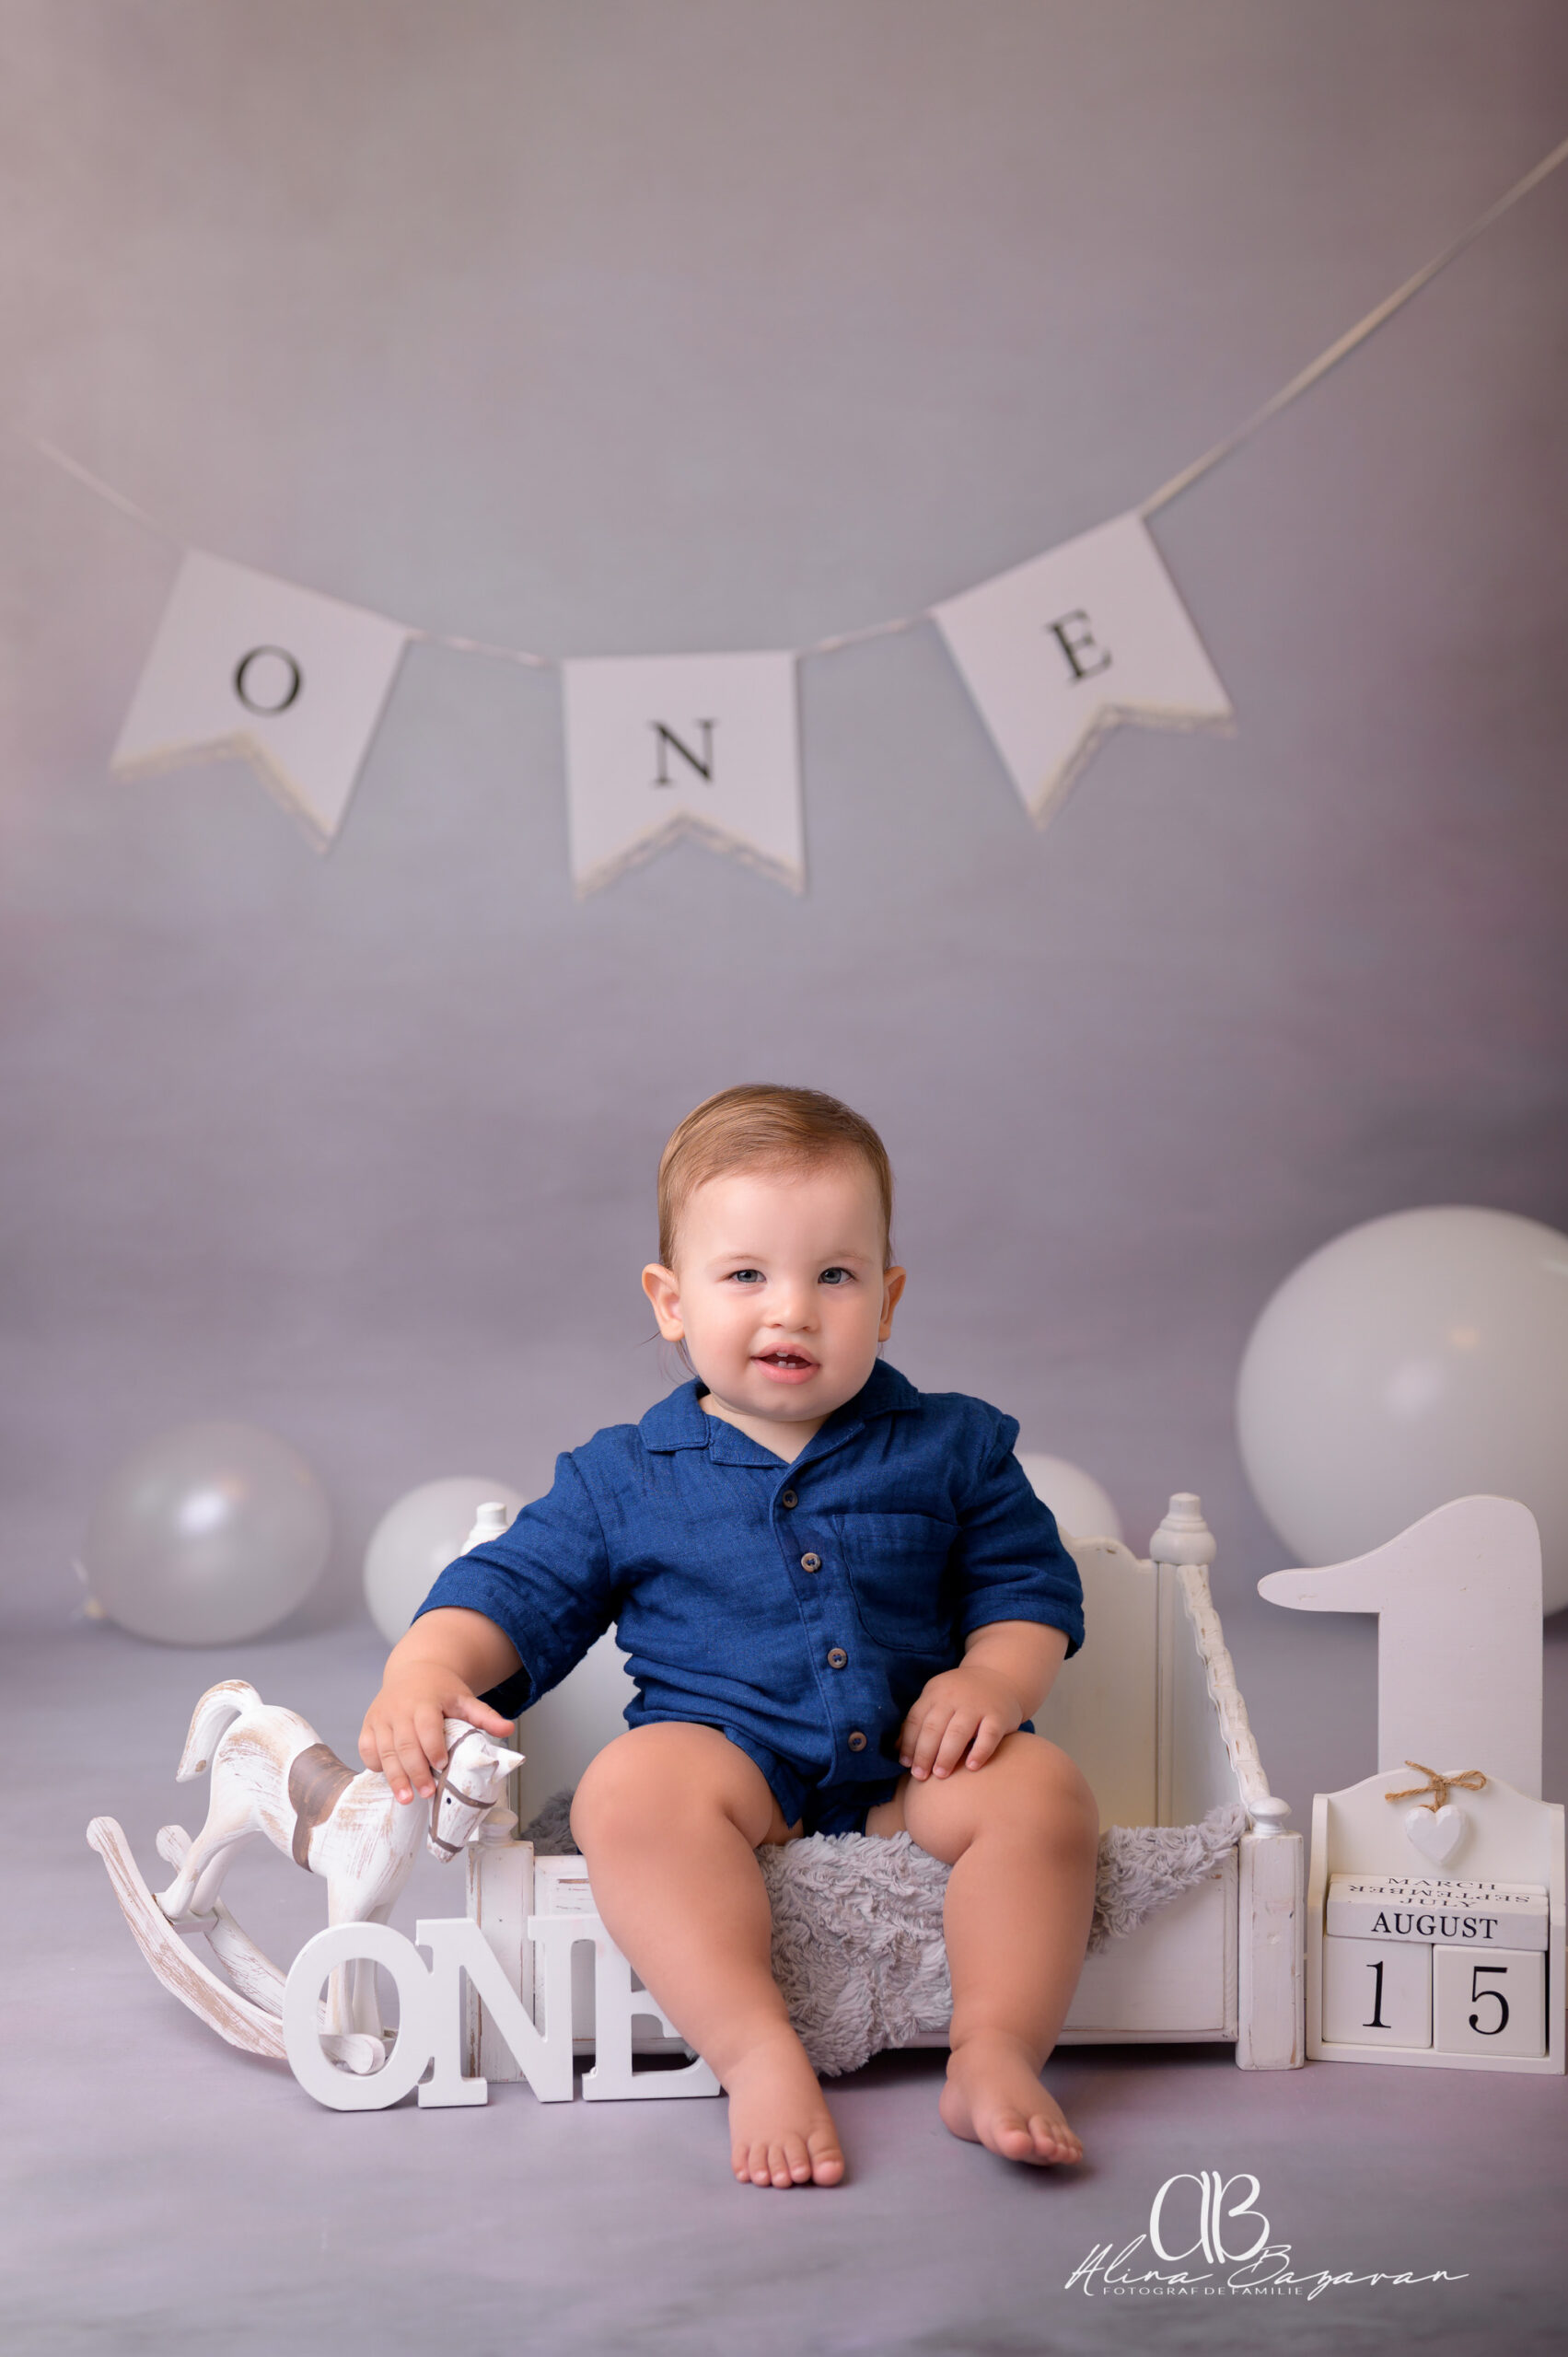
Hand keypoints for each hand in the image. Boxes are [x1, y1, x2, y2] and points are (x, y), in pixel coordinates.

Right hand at [359, 1660, 513, 1805]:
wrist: (414, 1669)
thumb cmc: (441, 1689)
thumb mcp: (464, 1698)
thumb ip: (484, 1715)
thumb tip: (509, 1730)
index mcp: (424, 1701)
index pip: (427, 1726)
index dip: (433, 1747)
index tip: (442, 1766)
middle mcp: (399, 1709)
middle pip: (405, 1744)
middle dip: (415, 1771)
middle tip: (426, 1793)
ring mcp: (381, 1717)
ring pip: (385, 1750)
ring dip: (395, 1776)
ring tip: (406, 1798)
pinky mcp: (368, 1724)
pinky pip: (367, 1749)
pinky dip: (375, 1765)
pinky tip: (389, 1777)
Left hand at [898, 1662, 1025, 1780]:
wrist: (999, 1676)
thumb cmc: (962, 1697)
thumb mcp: (938, 1699)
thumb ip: (920, 1721)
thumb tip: (896, 1749)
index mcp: (935, 1693)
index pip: (916, 1720)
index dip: (909, 1743)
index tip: (906, 1764)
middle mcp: (954, 1697)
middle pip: (934, 1728)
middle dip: (924, 1754)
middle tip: (920, 1776)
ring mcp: (977, 1706)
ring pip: (958, 1732)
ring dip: (946, 1755)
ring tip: (940, 1775)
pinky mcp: (998, 1715)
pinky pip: (988, 1735)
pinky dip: (979, 1752)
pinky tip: (971, 1767)